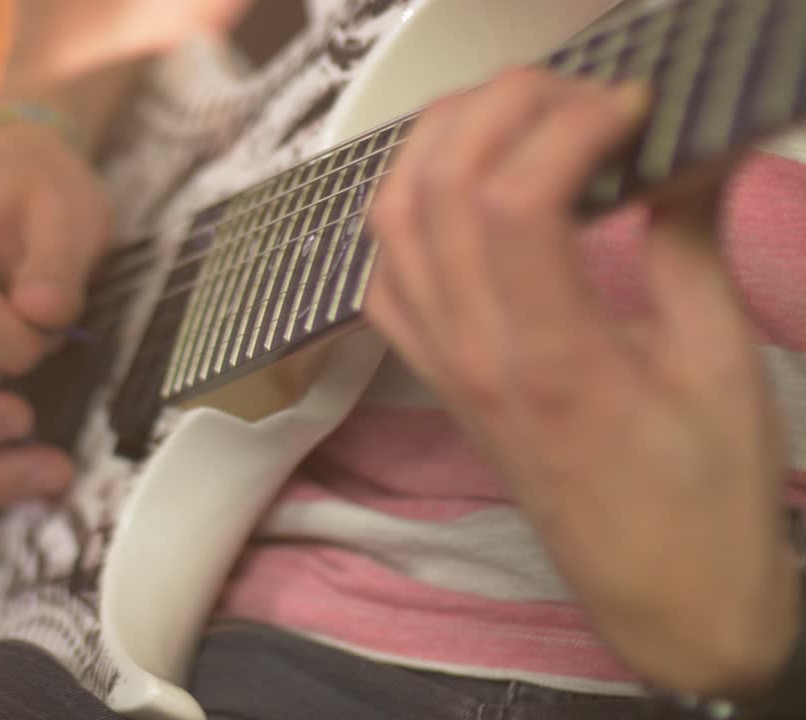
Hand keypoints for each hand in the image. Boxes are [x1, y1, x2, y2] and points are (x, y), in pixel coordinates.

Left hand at [364, 68, 801, 697]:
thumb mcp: (720, 364)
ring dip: (439, 144)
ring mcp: (442, 367)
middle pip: (438, 189)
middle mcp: (475, 356)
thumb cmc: (704, 497)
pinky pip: (384, 277)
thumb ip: (687, 243)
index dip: (571, 121)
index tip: (634, 100)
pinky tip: (464, 193)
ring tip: (514, 114)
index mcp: (555, 358)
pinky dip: (408, 213)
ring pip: (391, 222)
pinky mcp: (435, 378)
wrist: (661, 595)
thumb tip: (684, 147)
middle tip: (575, 89)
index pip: (516, 200)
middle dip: (498, 106)